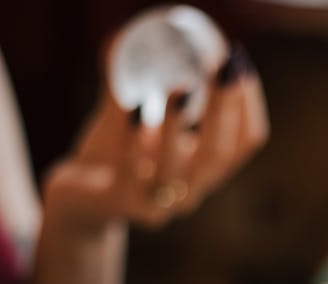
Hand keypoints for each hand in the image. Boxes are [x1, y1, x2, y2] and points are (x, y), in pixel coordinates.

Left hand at [43, 45, 268, 233]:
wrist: (78, 203)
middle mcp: (190, 191)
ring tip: (175, 85)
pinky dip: (131, 138)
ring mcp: (158, 204)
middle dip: (224, 108)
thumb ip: (137, 86)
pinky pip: (129, 173)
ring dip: (178, 124)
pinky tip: (129, 106)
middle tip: (219, 67)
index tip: (239, 65)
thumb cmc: (113, 157)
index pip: (246, 142)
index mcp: (205, 170)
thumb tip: (127, 34)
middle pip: (220, 154)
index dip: (249, 104)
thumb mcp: (138, 123)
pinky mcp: (122, 205)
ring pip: (177, 168)